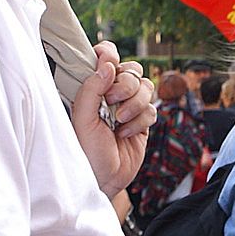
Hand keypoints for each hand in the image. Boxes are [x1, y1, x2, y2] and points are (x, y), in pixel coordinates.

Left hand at [72, 42, 156, 197]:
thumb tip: (107, 64)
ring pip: (146, 88)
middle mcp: (111, 94)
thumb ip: (91, 89)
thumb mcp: (82, 119)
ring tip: (119, 121)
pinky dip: (140, 122)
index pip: (106, 57)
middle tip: (112, 101)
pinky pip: (152, 109)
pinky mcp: (142, 122)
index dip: (110, 55)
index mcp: (92, 87)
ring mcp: (129, 107)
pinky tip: (126, 134)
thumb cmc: (85, 152)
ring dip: (134, 104)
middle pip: (132, 70)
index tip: (107, 64)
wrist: (103, 180)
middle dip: (125, 85)